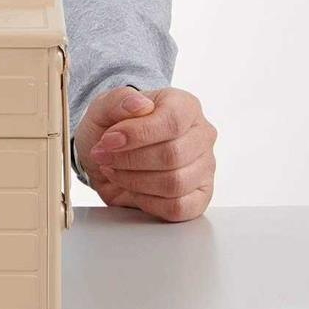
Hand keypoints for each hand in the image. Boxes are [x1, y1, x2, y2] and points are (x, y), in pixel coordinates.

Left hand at [75, 86, 215, 221]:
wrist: (106, 156)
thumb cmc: (112, 128)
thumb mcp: (103, 107)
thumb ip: (118, 100)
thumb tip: (139, 104)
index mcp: (185, 106)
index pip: (172, 121)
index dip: (137, 134)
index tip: (108, 140)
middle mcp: (201, 135)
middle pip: (173, 155)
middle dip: (129, 160)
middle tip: (104, 157)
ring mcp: (204, 167)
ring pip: (175, 183)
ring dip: (134, 181)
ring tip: (114, 170)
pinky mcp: (199, 197)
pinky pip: (178, 208)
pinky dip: (147, 202)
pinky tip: (132, 189)